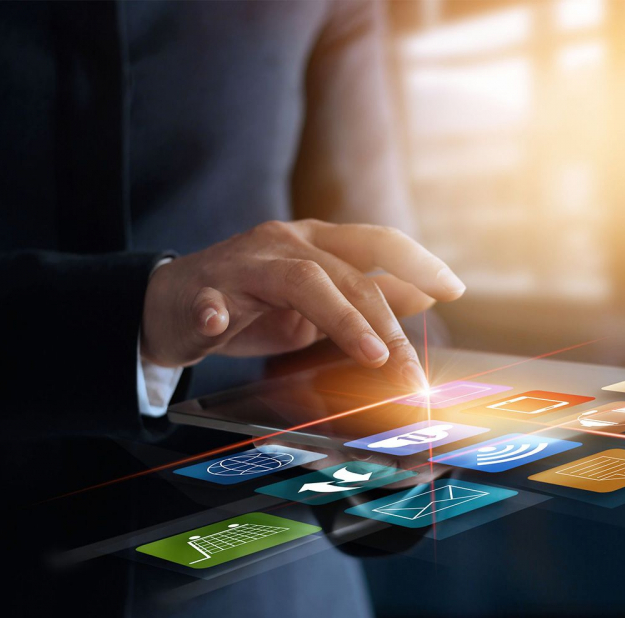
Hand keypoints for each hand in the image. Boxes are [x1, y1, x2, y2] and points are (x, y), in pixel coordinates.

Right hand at [140, 220, 464, 387]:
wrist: (170, 306)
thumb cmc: (252, 304)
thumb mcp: (319, 301)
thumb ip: (366, 295)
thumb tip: (427, 295)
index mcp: (316, 242)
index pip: (377, 241)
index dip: (418, 261)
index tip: (454, 289)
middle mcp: (285, 244)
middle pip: (348, 274)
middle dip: (388, 323)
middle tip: (411, 369)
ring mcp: (243, 265)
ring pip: (300, 281)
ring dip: (341, 318)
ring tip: (372, 354)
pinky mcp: (200, 292)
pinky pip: (208, 301)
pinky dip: (213, 313)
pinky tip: (216, 325)